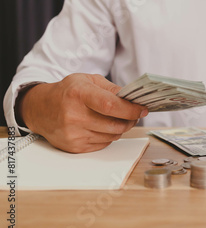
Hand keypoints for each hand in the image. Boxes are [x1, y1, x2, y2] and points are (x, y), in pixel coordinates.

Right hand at [17, 74, 147, 152]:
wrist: (41, 109)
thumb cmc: (67, 92)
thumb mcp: (88, 80)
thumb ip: (111, 88)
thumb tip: (132, 98)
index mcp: (78, 94)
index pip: (111, 105)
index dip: (131, 109)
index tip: (142, 109)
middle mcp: (74, 115)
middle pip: (115, 124)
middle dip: (130, 120)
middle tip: (134, 114)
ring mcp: (73, 133)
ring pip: (113, 136)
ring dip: (121, 128)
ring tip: (118, 118)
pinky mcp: (74, 146)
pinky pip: (104, 144)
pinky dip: (109, 136)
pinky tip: (103, 126)